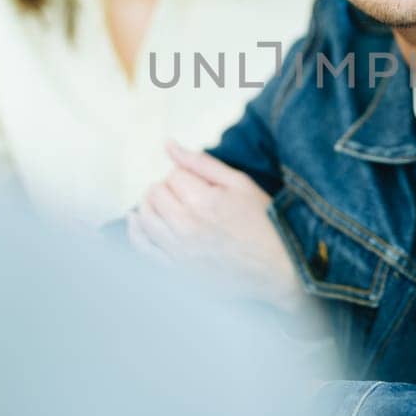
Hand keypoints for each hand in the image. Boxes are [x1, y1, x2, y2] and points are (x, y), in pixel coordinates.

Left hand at [128, 143, 304, 313]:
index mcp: (204, 202)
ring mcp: (179, 252)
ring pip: (145, 217)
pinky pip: (143, 248)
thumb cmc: (265, 223)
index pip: (173, 175)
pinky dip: (136, 231)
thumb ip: (201, 163)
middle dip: (167, 187)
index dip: (185, 174)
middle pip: (155, 193)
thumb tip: (168, 145)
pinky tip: (137, 220)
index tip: (201, 183)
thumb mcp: (240, 184)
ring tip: (167, 203)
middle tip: (187, 193)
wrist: (279, 269)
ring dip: (151, 205)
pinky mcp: (177, 270)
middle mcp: (186, 227)